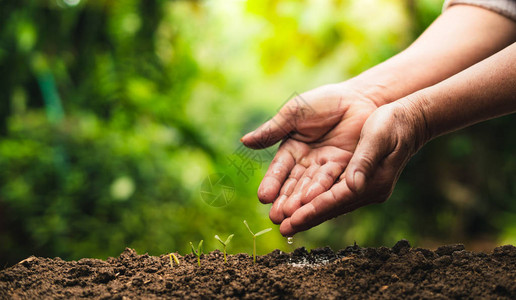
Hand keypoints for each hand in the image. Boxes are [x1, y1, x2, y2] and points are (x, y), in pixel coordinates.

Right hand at [241, 83, 379, 229]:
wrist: (360, 97)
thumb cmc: (324, 101)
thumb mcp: (294, 114)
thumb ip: (272, 130)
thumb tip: (244, 141)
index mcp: (292, 149)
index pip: (279, 170)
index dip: (272, 183)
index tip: (263, 198)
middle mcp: (307, 163)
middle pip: (294, 185)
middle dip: (285, 202)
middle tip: (276, 218)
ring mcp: (326, 167)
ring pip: (311, 187)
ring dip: (302, 203)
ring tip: (292, 217)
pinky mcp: (346, 168)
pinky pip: (332, 181)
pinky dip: (322, 192)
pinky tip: (313, 204)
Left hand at [279, 101, 425, 235]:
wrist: (409, 120)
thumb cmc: (393, 124)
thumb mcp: (378, 137)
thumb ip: (364, 161)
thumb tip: (353, 186)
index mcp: (373, 182)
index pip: (336, 200)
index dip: (313, 211)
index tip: (293, 221)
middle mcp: (368, 190)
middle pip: (331, 208)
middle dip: (306, 218)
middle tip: (283, 230)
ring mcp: (364, 188)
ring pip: (330, 204)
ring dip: (308, 213)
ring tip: (286, 222)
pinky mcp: (359, 182)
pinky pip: (333, 195)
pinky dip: (316, 201)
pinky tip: (301, 206)